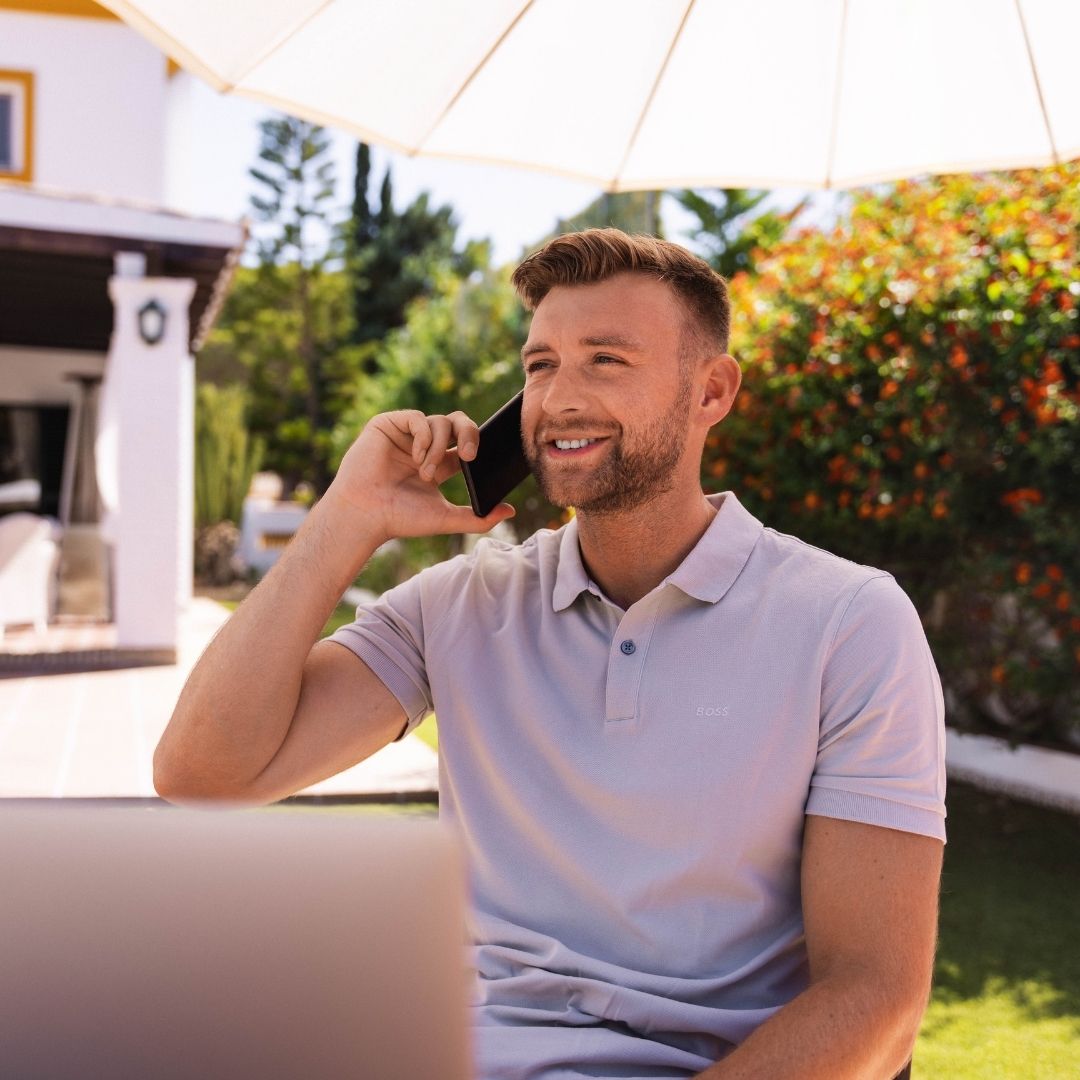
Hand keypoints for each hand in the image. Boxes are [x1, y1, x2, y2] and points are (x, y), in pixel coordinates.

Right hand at [329, 410, 515, 542]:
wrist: (365, 515)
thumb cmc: (399, 518)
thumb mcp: (446, 518)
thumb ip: (479, 518)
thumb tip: (510, 511)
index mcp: (439, 464)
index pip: (465, 443)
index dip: (476, 445)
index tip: (478, 460)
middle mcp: (424, 446)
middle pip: (458, 423)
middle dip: (470, 434)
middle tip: (470, 456)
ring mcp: (406, 434)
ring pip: (440, 422)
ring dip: (440, 447)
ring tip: (426, 472)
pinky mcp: (388, 424)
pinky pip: (418, 417)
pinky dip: (424, 436)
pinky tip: (417, 457)